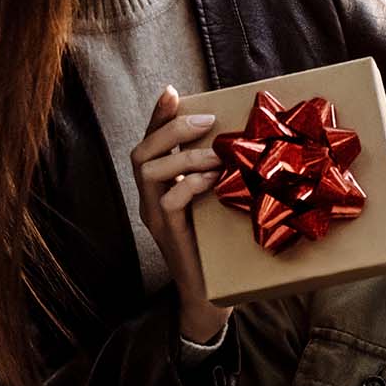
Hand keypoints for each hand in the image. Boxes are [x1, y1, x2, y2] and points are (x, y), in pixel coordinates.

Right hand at [131, 85, 227, 341]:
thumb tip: (244, 139)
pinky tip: (212, 181)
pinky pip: (168, 201)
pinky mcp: (167, 234)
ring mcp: (154, 216)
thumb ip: (217, 172)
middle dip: (171, 129)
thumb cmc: (218, 243)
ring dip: (185, 156)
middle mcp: (149, 198)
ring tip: (218, 154)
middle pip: (141, 152)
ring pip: (150, 172)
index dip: (158, 116)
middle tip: (207, 122)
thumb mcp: (216, 198)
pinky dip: (189, 185)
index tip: (173, 91)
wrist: (212, 294)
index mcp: (159, 185)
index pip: (150, 142)